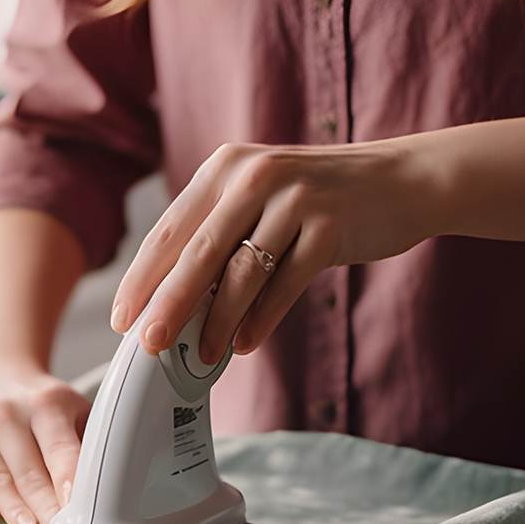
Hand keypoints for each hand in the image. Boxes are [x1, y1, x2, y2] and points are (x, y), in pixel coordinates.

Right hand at [0, 355, 89, 523]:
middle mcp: (5, 410)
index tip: (78, 513)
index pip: (60, 450)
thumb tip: (103, 492)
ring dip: (13, 509)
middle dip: (45, 508)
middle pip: (28, 472)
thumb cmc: (40, 403)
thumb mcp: (69, 408)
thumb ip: (84, 443)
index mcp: (45, 402)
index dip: (68, 483)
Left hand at [110, 138, 437, 361]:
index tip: (122, 319)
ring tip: (203, 356)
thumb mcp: (263, 198)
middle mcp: (254, 176)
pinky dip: (261, 319)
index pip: (170, 230)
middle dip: (167, 305)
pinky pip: (284, 284)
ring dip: (217, 322)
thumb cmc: (321, 199)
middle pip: (197, 253)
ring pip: (241, 273)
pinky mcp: (329, 227)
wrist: (401, 181)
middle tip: (148, 345)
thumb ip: (222, 235)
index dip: (143, 279)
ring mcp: (294, 198)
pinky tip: (244, 345)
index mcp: (225, 167)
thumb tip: (175, 302)